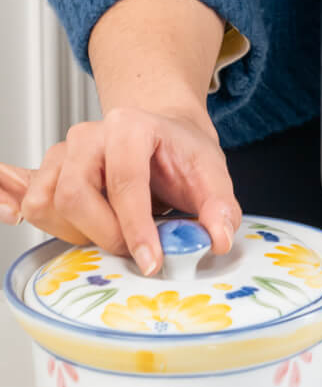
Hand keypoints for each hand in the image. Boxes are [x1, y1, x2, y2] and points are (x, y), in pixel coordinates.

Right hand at [0, 106, 240, 275]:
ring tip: (117, 231)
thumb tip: (218, 238)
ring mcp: (63, 152)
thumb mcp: (211, 173)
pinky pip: (37, 209)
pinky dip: (61, 228)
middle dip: (106, 234)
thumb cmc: (181, 153)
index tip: (151, 261)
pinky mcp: (47, 171)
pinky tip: (91, 227)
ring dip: (82, 233)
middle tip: (136, 249)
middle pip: (75, 195)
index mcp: (131, 125)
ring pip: (50, 205)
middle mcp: (90, 134)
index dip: (136, 227)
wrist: (163, 137)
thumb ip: (220, 206)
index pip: (124, 182)